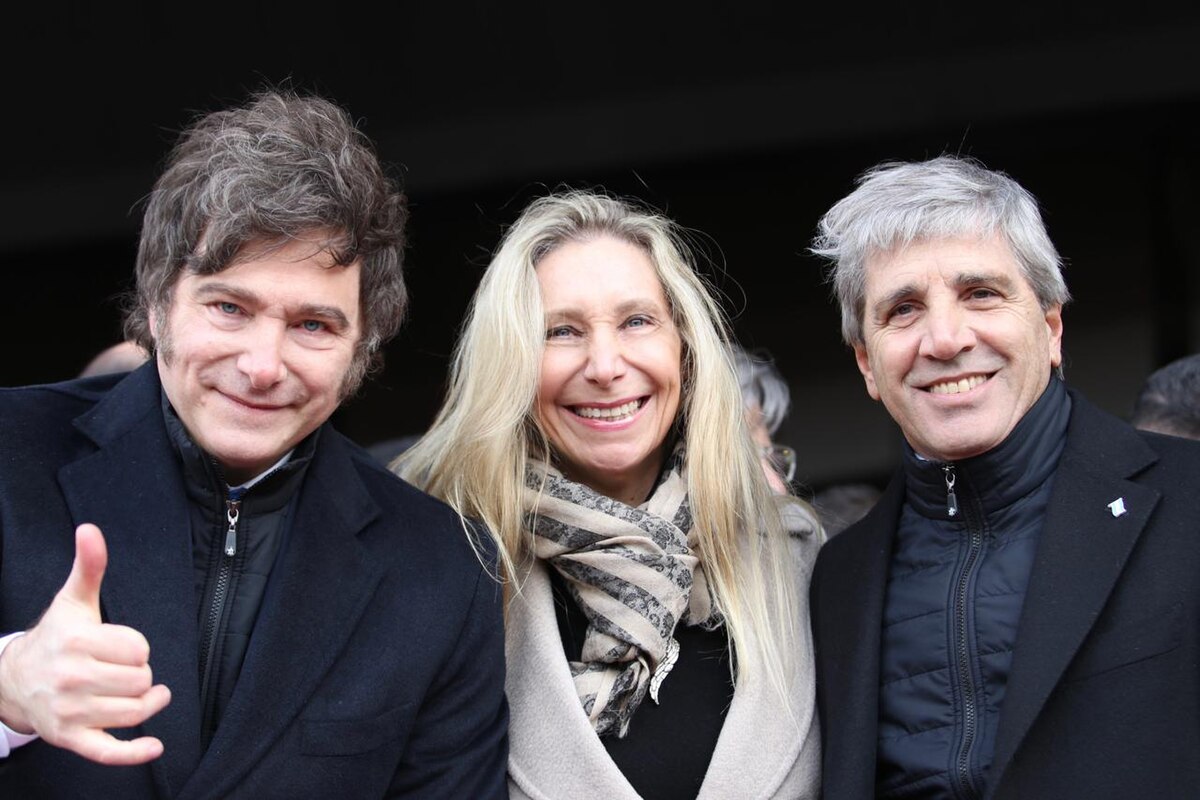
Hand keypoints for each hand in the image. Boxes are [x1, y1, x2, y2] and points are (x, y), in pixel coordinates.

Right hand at [0, 524, 170, 763]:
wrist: (13, 681)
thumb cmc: (55, 637)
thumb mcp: (72, 600)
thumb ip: (88, 567)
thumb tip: (90, 529)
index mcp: (75, 642)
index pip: (139, 649)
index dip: (138, 648)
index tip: (123, 647)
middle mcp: (69, 678)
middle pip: (140, 681)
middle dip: (141, 675)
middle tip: (124, 671)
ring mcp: (69, 712)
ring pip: (133, 711)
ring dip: (146, 704)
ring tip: (142, 694)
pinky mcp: (70, 738)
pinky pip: (107, 751)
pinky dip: (133, 753)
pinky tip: (154, 747)